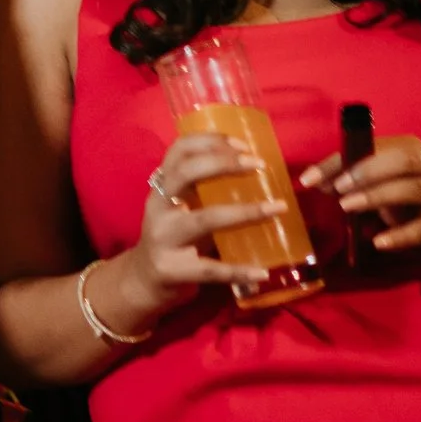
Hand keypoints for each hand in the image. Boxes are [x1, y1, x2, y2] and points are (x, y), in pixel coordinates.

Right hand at [108, 133, 287, 329]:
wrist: (144, 280)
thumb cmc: (173, 237)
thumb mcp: (180, 208)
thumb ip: (205, 192)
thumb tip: (257, 173)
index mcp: (161, 188)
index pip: (178, 152)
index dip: (209, 141)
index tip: (243, 144)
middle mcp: (159, 207)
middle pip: (185, 174)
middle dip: (223, 164)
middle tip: (258, 165)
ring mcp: (163, 239)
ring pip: (204, 219)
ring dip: (244, 212)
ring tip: (276, 209)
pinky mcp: (172, 270)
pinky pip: (211, 269)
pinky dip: (238, 271)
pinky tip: (262, 271)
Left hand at [300, 135, 420, 263]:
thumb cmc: (417, 201)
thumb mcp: (388, 185)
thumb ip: (355, 182)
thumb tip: (315, 182)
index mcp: (412, 149)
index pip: (373, 147)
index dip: (339, 160)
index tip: (309, 178)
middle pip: (401, 161)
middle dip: (365, 172)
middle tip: (336, 188)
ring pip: (413, 189)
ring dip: (377, 196)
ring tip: (347, 207)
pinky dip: (401, 234)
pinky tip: (379, 242)